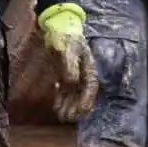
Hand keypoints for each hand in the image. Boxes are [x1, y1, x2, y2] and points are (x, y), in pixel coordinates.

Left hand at [37, 2, 98, 119]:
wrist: (60, 28)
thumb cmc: (67, 37)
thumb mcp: (69, 49)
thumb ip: (70, 65)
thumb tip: (72, 81)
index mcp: (89, 69)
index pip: (91, 89)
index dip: (86, 101)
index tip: (81, 111)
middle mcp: (84, 75)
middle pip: (83, 96)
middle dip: (76, 108)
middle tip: (67, 118)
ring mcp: (75, 77)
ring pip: (74, 96)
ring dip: (68, 107)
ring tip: (61, 116)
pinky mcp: (65, 76)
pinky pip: (65, 92)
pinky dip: (61, 99)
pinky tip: (56, 106)